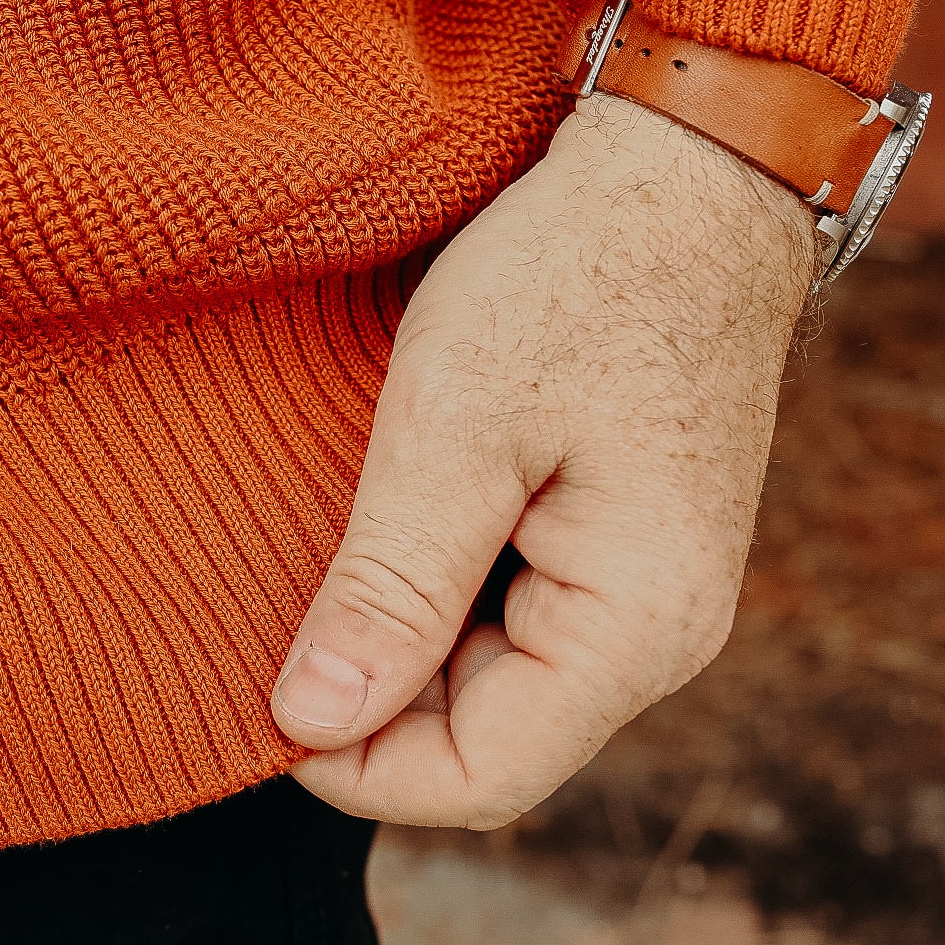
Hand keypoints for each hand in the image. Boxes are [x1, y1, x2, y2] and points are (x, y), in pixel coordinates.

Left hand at [270, 93, 819, 827]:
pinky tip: (387, 521)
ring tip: (325, 546)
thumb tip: (313, 722)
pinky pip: (513, 618)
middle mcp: (659, 634)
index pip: (477, 780)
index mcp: (636, 626)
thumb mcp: (456, 424)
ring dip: (398, 638)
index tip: (259, 692)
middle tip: (273, 600)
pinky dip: (436, 590)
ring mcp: (647, 590)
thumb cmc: (576, 273)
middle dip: (370, 698)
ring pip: (490, 682)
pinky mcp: (623, 544)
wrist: (685, 164)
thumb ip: (390, 585)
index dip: (353, 766)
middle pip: (483, 739)